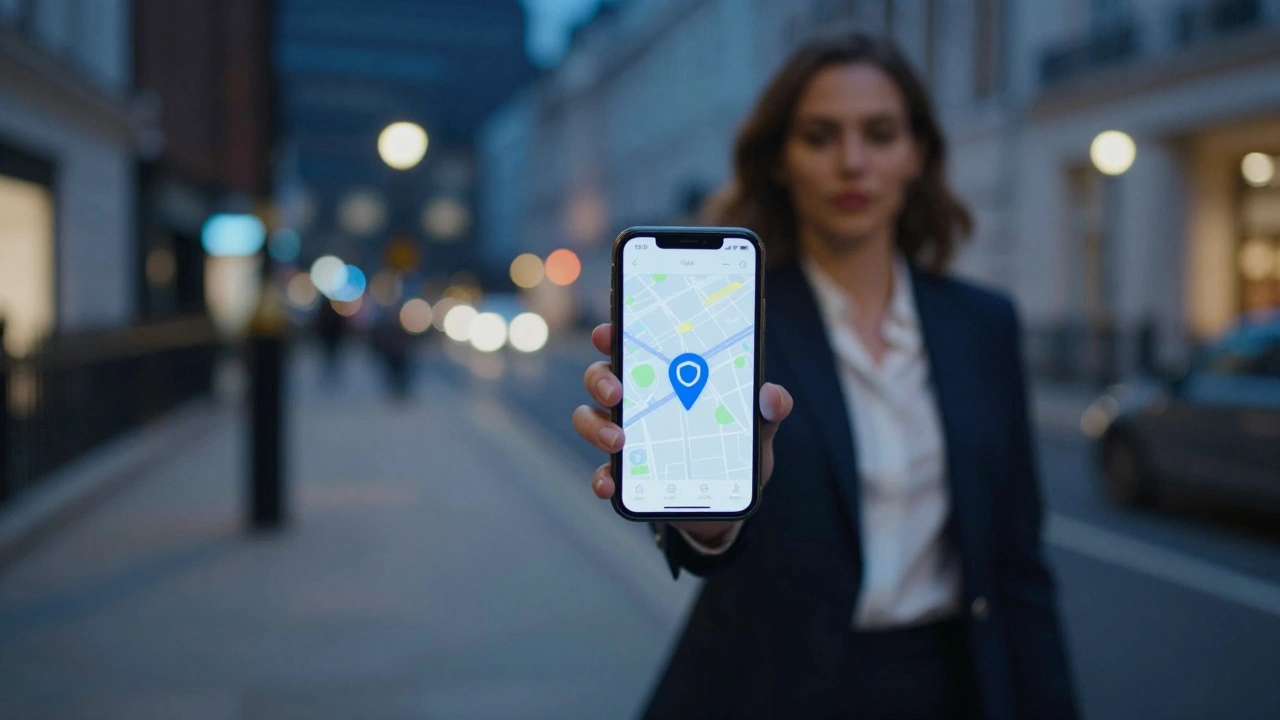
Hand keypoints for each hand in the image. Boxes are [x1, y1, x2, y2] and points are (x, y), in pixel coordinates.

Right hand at [572, 323, 792, 543]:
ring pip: (589, 419)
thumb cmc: (735, 450)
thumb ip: (770, 408)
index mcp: (664, 377)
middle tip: (617, 393)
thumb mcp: (759, 426)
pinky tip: (609, 484)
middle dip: (601, 380)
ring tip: (617, 440)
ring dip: (595, 426)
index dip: (612, 334)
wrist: (728, 501)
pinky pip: (602, 473)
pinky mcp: (625, 475)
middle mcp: (636, 402)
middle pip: (600, 378)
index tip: (608, 331)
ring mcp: (625, 437)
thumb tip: (772, 395)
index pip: (631, 346)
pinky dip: (601, 478)